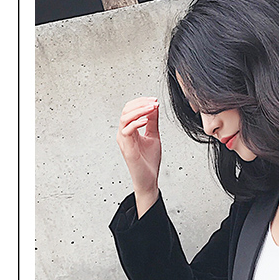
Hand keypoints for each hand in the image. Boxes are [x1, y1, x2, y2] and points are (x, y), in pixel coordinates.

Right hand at [116, 97, 161, 215]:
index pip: (130, 109)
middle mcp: (124, 133)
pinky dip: (136, 123)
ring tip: (152, 108)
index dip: (142, 102)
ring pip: (125, 118)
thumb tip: (154, 106)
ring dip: (139, 110)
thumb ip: (152, 121)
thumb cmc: (149, 160)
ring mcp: (123, 140)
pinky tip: (146, 120)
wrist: (149, 179)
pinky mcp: (126, 148)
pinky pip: (127, 130)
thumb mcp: (153, 135)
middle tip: (154, 102)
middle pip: (126, 110)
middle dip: (141, 103)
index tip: (155, 100)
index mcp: (129, 129)